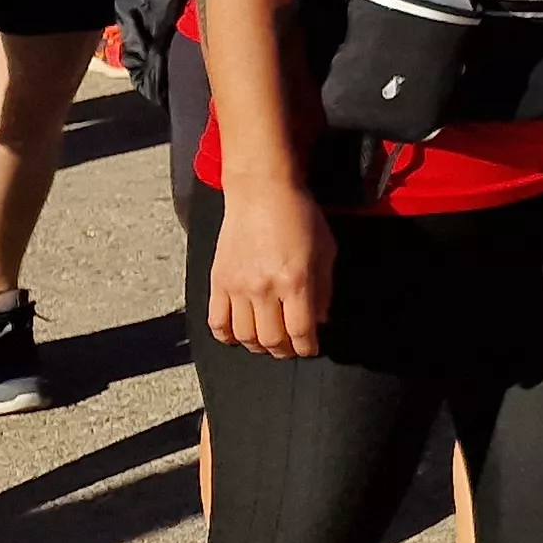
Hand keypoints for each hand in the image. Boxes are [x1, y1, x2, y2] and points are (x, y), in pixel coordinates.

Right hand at [207, 181, 334, 358]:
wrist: (261, 191)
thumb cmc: (298, 215)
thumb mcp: (325, 249)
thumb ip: (324, 289)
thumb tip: (320, 321)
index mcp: (295, 280)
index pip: (300, 332)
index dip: (307, 348)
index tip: (310, 349)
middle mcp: (264, 287)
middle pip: (271, 340)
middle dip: (285, 351)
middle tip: (291, 348)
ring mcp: (237, 286)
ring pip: (244, 337)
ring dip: (258, 346)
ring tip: (268, 342)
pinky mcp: (217, 281)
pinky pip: (216, 322)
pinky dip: (227, 336)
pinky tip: (239, 334)